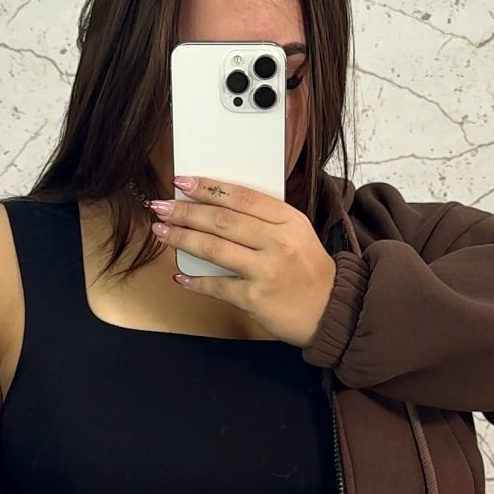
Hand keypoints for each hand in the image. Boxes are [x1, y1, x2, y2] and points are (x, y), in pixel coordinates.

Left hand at [146, 176, 337, 347]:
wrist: (332, 311)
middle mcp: (278, 242)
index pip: (241, 196)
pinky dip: (196, 282)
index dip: (208, 187)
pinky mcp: (256, 298)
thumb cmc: (309, 271)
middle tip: (161, 206)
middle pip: (222, 220)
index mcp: (288, 220)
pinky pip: (217, 286)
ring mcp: (266, 271)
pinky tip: (180, 276)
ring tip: (161, 231)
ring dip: (182, 238)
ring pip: (215, 248)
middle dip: (185, 211)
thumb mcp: (297, 234)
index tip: (182, 181)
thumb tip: (218, 206)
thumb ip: (265, 219)